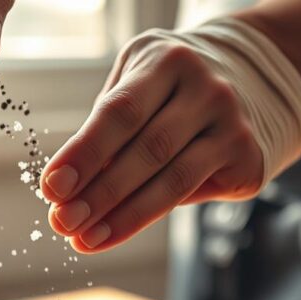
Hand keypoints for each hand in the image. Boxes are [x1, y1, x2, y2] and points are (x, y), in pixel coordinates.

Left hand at [40, 29, 264, 252]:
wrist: (249, 82)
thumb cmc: (171, 90)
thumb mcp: (137, 85)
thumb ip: (108, 128)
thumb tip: (71, 189)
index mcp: (169, 60)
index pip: (120, 112)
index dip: (84, 153)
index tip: (51, 188)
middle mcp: (208, 89)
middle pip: (146, 150)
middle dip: (99, 193)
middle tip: (62, 223)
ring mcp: (233, 124)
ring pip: (172, 181)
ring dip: (122, 216)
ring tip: (84, 239)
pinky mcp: (247, 158)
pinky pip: (191, 194)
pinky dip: (148, 217)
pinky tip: (115, 232)